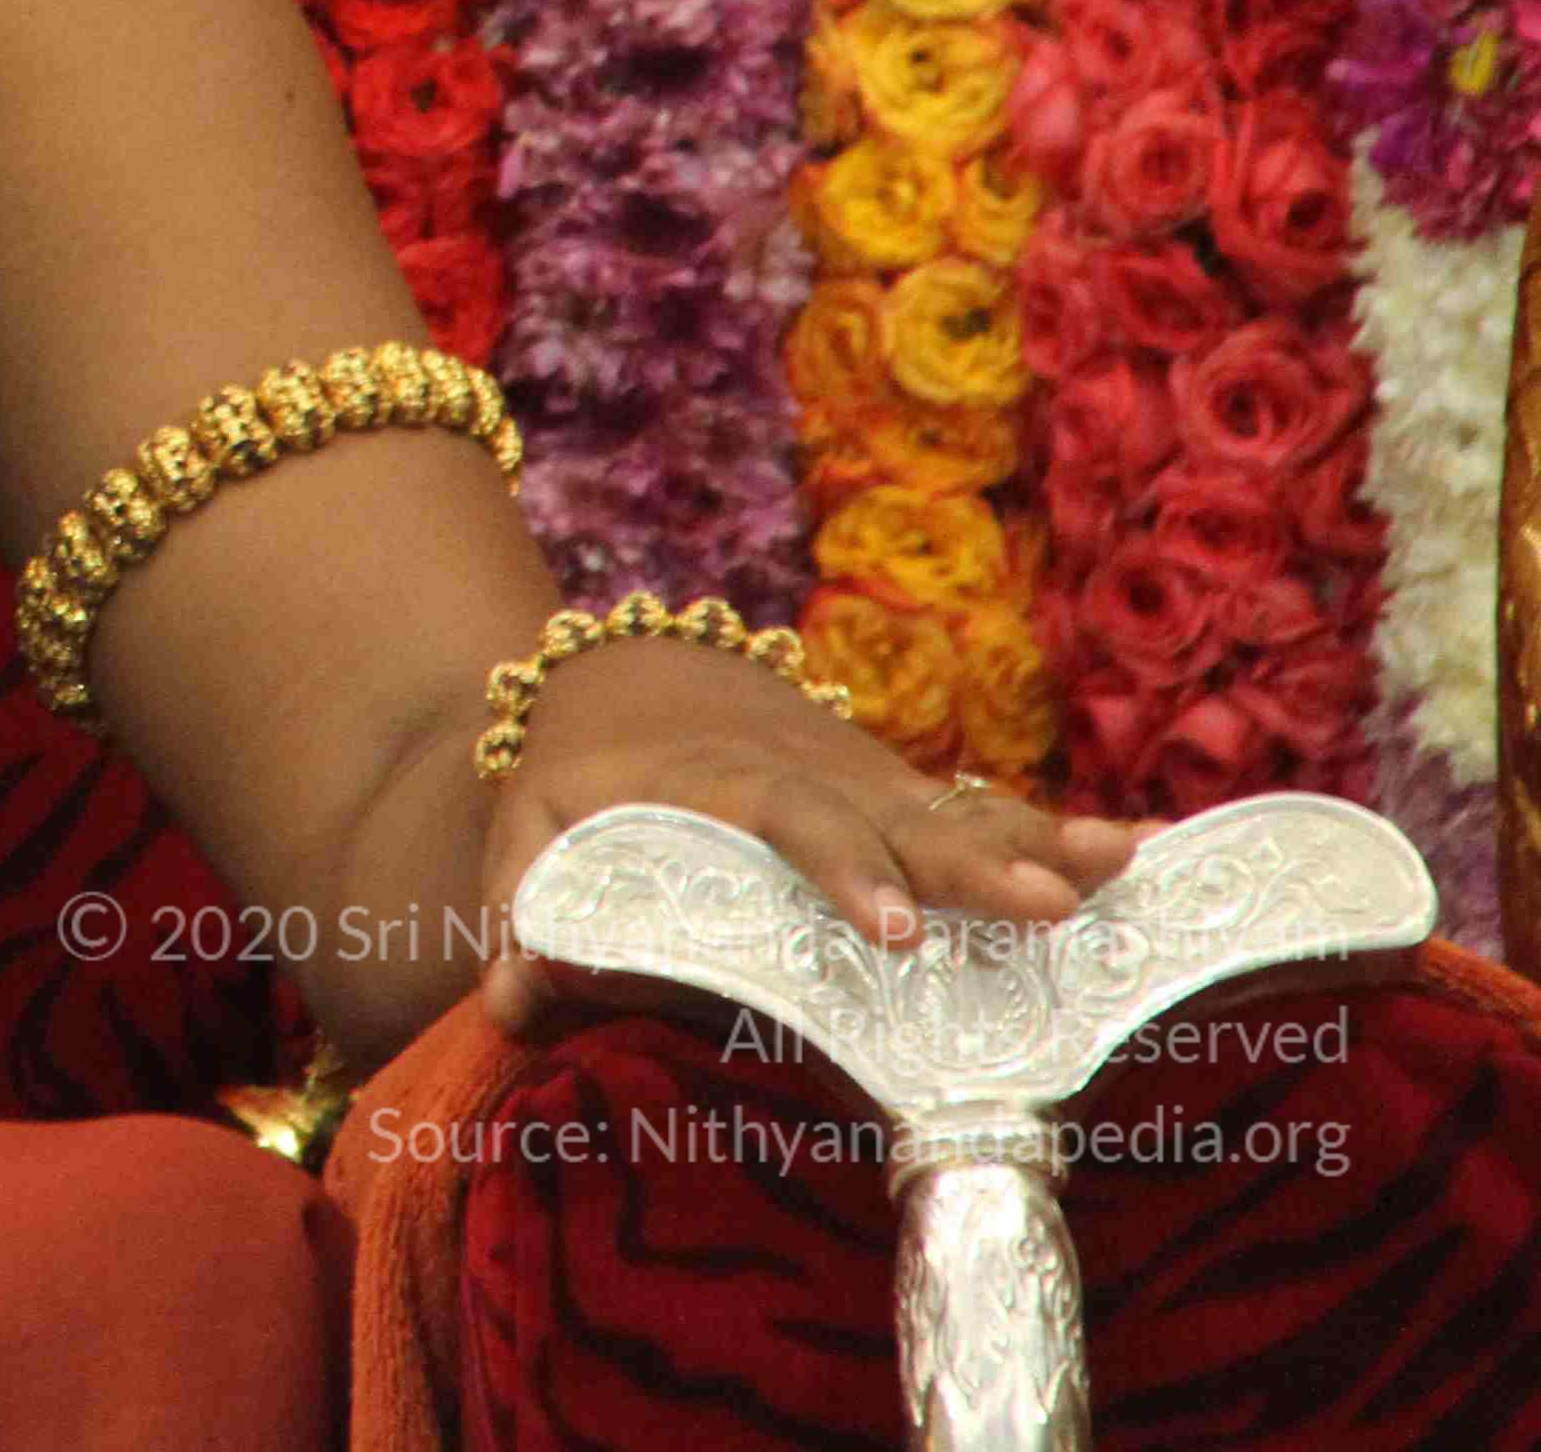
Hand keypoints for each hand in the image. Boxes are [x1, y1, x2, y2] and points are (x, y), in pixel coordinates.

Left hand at [471, 635, 1142, 1036]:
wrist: (630, 674)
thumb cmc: (580, 771)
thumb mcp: (532, 821)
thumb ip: (520, 902)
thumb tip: (517, 995)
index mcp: (724, 779)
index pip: (786, 817)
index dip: (843, 870)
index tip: (896, 931)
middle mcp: (815, 775)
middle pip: (902, 814)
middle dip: (977, 865)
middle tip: (1051, 911)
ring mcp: (873, 781)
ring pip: (965, 808)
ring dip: (1046, 840)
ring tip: (1128, 872)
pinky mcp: (911, 797)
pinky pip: (995, 814)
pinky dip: (1069, 831)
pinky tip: (1153, 856)